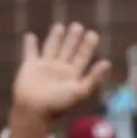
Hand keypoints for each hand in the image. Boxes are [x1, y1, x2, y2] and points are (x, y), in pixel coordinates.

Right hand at [7, 23, 112, 137]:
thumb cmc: (58, 104)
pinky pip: (30, 53)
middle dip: (73, 39)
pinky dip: (29, 45)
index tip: (93, 33)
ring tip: (59, 26)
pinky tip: (30, 36)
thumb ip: (94, 78)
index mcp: (72, 75)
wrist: (34, 111)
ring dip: (55, 38)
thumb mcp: (80, 91)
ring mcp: (44, 68)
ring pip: (51, 48)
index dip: (88, 46)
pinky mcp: (29, 67)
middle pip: (68, 50)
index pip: (82, 56)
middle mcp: (59, 70)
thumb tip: (107, 62)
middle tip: (78, 26)